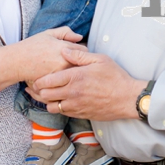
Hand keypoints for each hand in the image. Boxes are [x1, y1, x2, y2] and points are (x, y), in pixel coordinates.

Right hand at [0, 27, 85, 90]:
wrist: (17, 62)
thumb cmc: (32, 46)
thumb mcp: (48, 34)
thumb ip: (65, 32)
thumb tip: (80, 37)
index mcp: (65, 47)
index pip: (84, 51)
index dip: (82, 53)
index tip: (77, 55)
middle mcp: (65, 61)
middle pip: (83, 65)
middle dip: (81, 64)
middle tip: (74, 64)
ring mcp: (60, 75)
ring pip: (76, 76)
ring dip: (75, 74)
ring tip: (69, 73)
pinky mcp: (54, 85)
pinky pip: (68, 85)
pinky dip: (67, 83)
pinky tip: (63, 80)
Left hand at [28, 47, 146, 121]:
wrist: (127, 98)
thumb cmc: (115, 76)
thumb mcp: (99, 59)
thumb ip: (79, 55)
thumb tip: (63, 50)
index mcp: (75, 77)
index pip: (47, 81)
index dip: (38, 80)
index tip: (37, 77)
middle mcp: (72, 93)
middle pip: (45, 95)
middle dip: (39, 91)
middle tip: (37, 86)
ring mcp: (76, 105)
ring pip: (51, 106)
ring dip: (48, 101)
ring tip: (49, 94)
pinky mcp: (80, 114)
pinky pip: (62, 113)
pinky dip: (58, 107)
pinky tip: (60, 101)